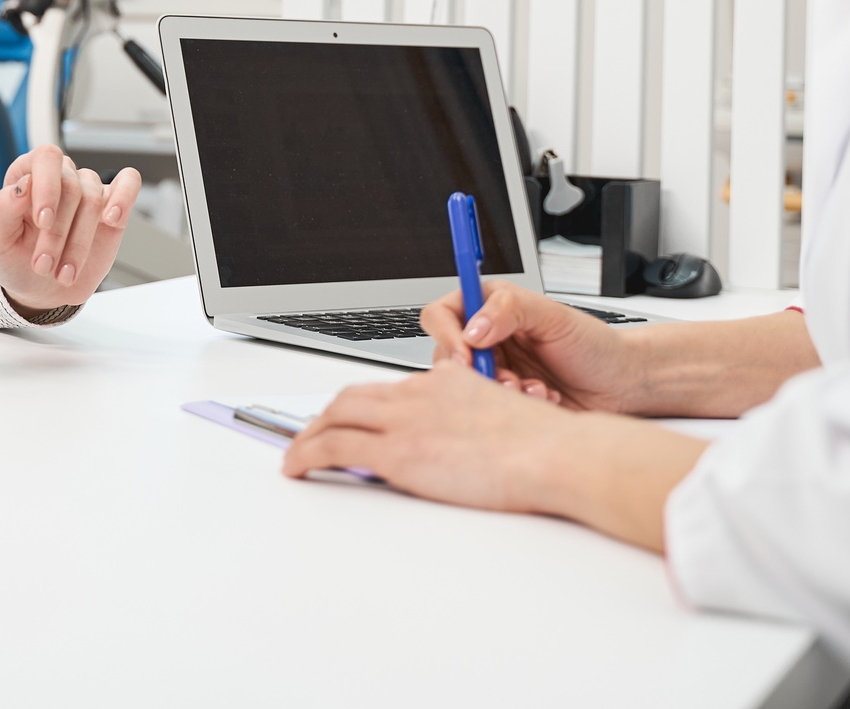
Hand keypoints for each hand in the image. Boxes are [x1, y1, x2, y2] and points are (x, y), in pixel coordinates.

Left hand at [0, 144, 141, 314]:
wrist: (39, 290)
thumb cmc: (16, 259)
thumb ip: (4, 210)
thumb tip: (23, 185)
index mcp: (28, 173)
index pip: (45, 158)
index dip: (47, 187)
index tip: (43, 222)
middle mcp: (60, 177)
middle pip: (71, 187)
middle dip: (58, 233)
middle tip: (43, 265)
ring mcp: (88, 190)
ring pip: (94, 200)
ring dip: (79, 243)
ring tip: (64, 273)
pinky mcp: (113, 206)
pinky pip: (128, 183)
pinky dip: (124, 198)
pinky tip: (112, 219)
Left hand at [284, 364, 578, 512]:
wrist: (553, 453)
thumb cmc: (543, 446)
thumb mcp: (503, 417)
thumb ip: (475, 420)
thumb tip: (470, 440)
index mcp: (445, 381)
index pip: (389, 388)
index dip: (362, 405)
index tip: (352, 419)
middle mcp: (419, 393)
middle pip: (354, 396)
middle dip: (327, 416)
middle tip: (313, 435)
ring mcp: (405, 420)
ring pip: (335, 416)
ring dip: (309, 435)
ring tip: (297, 454)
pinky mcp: (397, 452)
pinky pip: (334, 447)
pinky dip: (305, 454)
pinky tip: (296, 467)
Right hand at [419, 280, 647, 412]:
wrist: (621, 385)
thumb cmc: (594, 345)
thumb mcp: (554, 317)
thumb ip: (510, 310)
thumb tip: (473, 327)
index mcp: (492, 308)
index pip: (443, 315)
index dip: (447, 334)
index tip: (466, 354)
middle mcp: (488, 339)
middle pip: (447, 356)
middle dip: (474, 372)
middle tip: (503, 379)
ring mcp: (496, 371)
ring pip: (466, 387)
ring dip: (497, 391)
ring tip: (531, 388)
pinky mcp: (505, 401)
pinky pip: (489, 408)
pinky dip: (514, 406)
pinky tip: (542, 398)